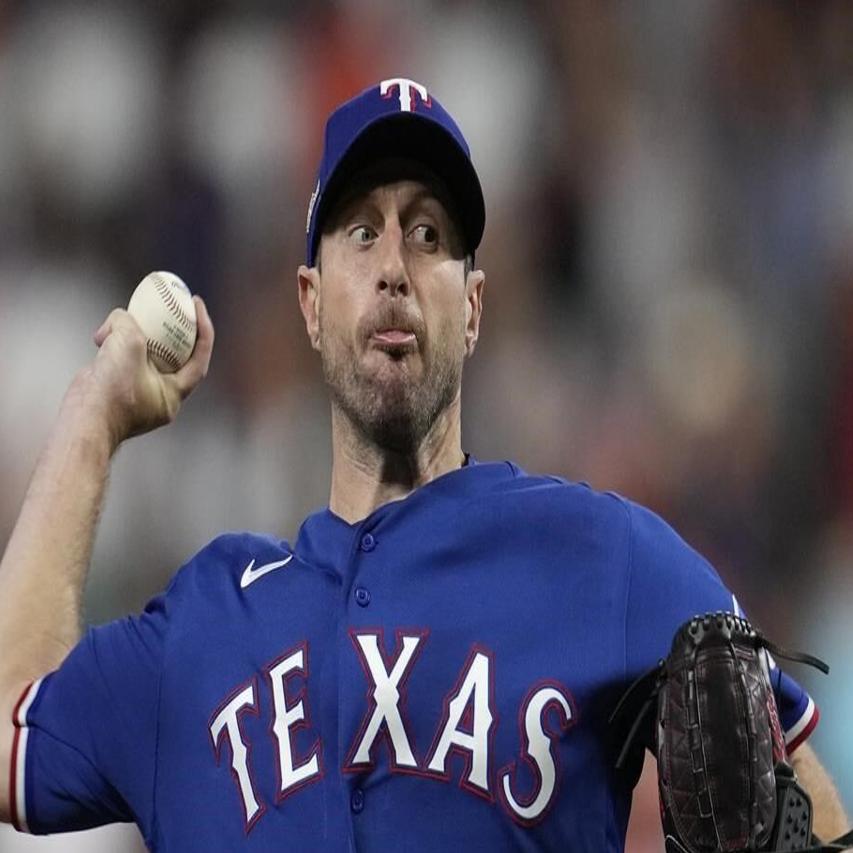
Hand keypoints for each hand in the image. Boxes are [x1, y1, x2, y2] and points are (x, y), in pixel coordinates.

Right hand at [69, 295, 214, 450]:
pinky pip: (121, 362)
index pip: (199, 358)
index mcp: (174, 394)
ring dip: (135, 335)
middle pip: (174, 356)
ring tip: (127, 316)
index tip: (197, 305)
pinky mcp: (115, 390)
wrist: (82, 421)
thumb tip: (122, 317)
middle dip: (172, 330)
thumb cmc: (112, 390)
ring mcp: (137, 394)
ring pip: (144, 357)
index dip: (203, 330)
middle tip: (171, 305)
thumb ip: (128, 324)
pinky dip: (114, 346)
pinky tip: (102, 335)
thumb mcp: (127, 345)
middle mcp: (159, 396)